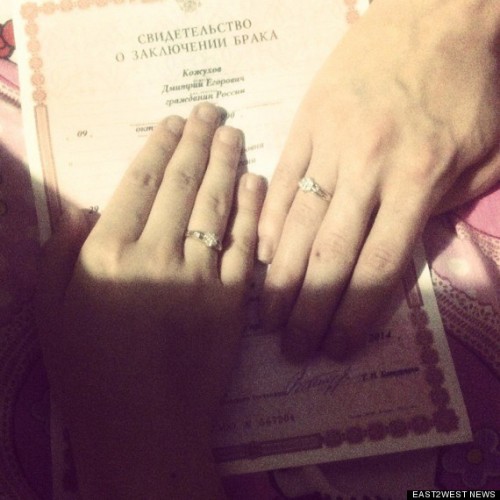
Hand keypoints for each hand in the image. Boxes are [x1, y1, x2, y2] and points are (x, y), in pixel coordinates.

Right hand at [36, 103, 264, 498]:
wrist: (144, 427)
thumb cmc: (89, 372)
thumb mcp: (51, 311)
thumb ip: (59, 253)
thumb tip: (84, 207)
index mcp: (107, 254)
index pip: (139, 184)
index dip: (160, 147)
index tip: (174, 122)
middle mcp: (155, 255)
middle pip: (183, 185)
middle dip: (198, 142)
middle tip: (212, 111)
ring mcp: (200, 277)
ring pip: (217, 206)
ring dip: (227, 164)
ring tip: (235, 133)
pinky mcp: (232, 301)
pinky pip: (245, 245)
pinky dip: (252, 210)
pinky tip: (257, 182)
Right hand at [258, 0, 499, 360]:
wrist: (435, 12)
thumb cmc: (466, 86)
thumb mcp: (483, 156)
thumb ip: (443, 210)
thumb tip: (398, 251)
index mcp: (418, 180)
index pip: (379, 266)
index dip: (354, 315)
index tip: (336, 349)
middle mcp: (368, 168)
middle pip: (330, 254)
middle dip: (309, 309)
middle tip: (292, 348)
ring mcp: (330, 143)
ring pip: (296, 223)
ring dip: (280, 277)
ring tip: (268, 316)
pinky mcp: (306, 122)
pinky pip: (281, 181)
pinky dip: (268, 222)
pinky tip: (258, 257)